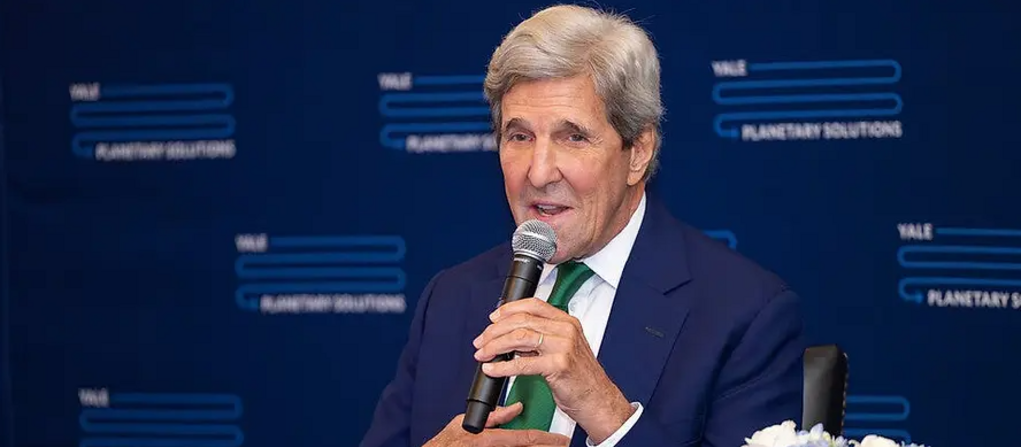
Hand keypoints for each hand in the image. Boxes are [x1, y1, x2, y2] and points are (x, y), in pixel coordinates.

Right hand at [423, 402, 569, 446]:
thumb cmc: (450, 441)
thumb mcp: (473, 422)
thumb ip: (496, 416)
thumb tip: (515, 409)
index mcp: (492, 440)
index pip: (526, 439)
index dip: (547, 439)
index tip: (561, 440)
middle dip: (547, 445)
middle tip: (563, 444)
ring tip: (552, 444)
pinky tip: (533, 446)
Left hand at [472, 298, 635, 443]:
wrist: (599, 401)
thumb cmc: (581, 379)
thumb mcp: (564, 350)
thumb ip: (542, 339)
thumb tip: (511, 337)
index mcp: (567, 322)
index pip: (533, 305)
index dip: (508, 309)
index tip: (493, 318)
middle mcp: (566, 330)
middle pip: (521, 321)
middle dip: (494, 331)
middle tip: (481, 341)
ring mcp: (564, 346)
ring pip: (519, 337)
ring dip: (495, 346)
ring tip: (483, 354)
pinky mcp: (559, 365)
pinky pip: (522, 363)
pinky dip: (502, 367)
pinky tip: (492, 369)